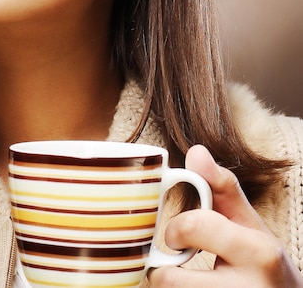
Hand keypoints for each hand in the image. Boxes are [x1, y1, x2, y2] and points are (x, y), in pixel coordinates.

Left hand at [149, 145, 302, 286]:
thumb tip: (196, 151)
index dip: (175, 229)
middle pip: (170, 281)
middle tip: (173, 268)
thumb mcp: (251, 227)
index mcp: (258, 254)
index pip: (195, 227)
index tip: (175, 235)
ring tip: (186, 285)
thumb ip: (222, 189)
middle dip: (162, 273)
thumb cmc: (263, 267)